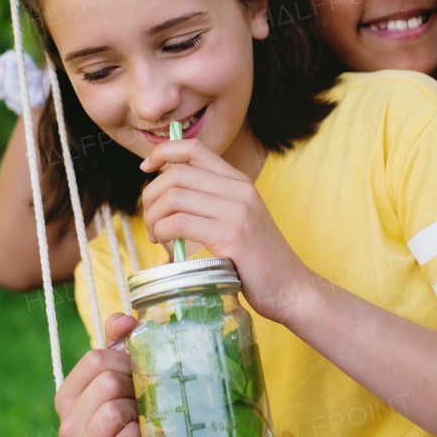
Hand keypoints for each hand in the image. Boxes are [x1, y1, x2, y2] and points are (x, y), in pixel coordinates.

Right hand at [53, 313, 153, 436]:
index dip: (124, 360)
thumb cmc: (133, 407)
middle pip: (108, 383)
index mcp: (66, 397)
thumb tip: (126, 320)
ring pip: (114, 411)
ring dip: (138, 411)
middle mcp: (66, 425)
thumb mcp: (123, 370)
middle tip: (143, 399)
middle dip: (135, 387)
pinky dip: (141, 436)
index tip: (134, 373)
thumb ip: (119, 339)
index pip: (94, 359)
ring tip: (141, 418)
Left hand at [140, 139, 311, 323]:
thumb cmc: (258, 261)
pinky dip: (164, 233)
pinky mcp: (232, 236)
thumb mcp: (238, 220)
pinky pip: (180, 223)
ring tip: (158, 237)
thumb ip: (211, 203)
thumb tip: (166, 194)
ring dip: (155, 217)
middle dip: (151, 196)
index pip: (194, 148)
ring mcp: (238, 212)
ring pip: (174, 197)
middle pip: (177, 174)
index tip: (146, 170)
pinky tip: (168, 247)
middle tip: (151, 220)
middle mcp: (240, 190)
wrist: (291, 288)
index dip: (163, 152)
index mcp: (240, 182)